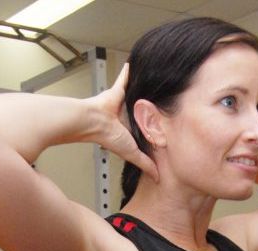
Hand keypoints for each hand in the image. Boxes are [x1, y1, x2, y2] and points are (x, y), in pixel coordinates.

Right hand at [90, 64, 159, 182]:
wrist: (93, 121)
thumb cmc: (108, 136)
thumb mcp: (132, 154)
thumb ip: (145, 164)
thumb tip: (158, 178)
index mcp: (129, 131)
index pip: (144, 130)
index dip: (152, 129)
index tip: (163, 128)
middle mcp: (125, 117)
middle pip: (141, 112)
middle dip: (149, 110)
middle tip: (161, 105)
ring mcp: (121, 104)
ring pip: (135, 97)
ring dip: (141, 92)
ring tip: (154, 85)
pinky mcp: (117, 91)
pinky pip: (123, 79)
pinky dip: (127, 72)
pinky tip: (133, 65)